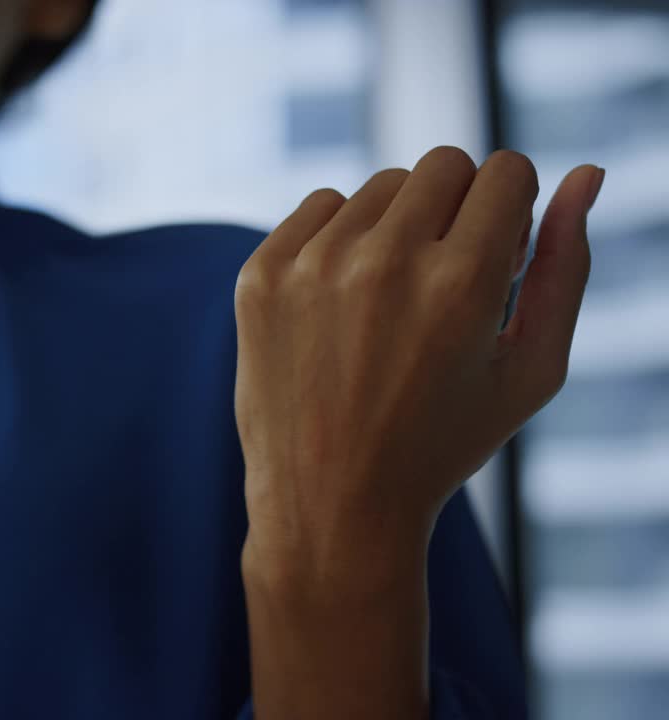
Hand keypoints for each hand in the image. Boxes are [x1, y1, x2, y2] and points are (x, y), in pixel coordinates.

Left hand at [233, 147, 602, 571]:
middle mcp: (383, 262)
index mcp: (461, 283)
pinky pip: (320, 206)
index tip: (497, 257)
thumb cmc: (444, 440)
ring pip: (381, 185)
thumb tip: (587, 172)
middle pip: (444, 166)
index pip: (506, 171)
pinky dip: (341, 240)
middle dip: (460, 210)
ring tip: (392, 304)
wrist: (331, 504)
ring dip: (398, 225)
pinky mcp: (261, 274)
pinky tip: (343, 304)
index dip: (513, 210)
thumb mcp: (531, 368)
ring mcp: (312, 266)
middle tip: (447, 280)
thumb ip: (567, 264)